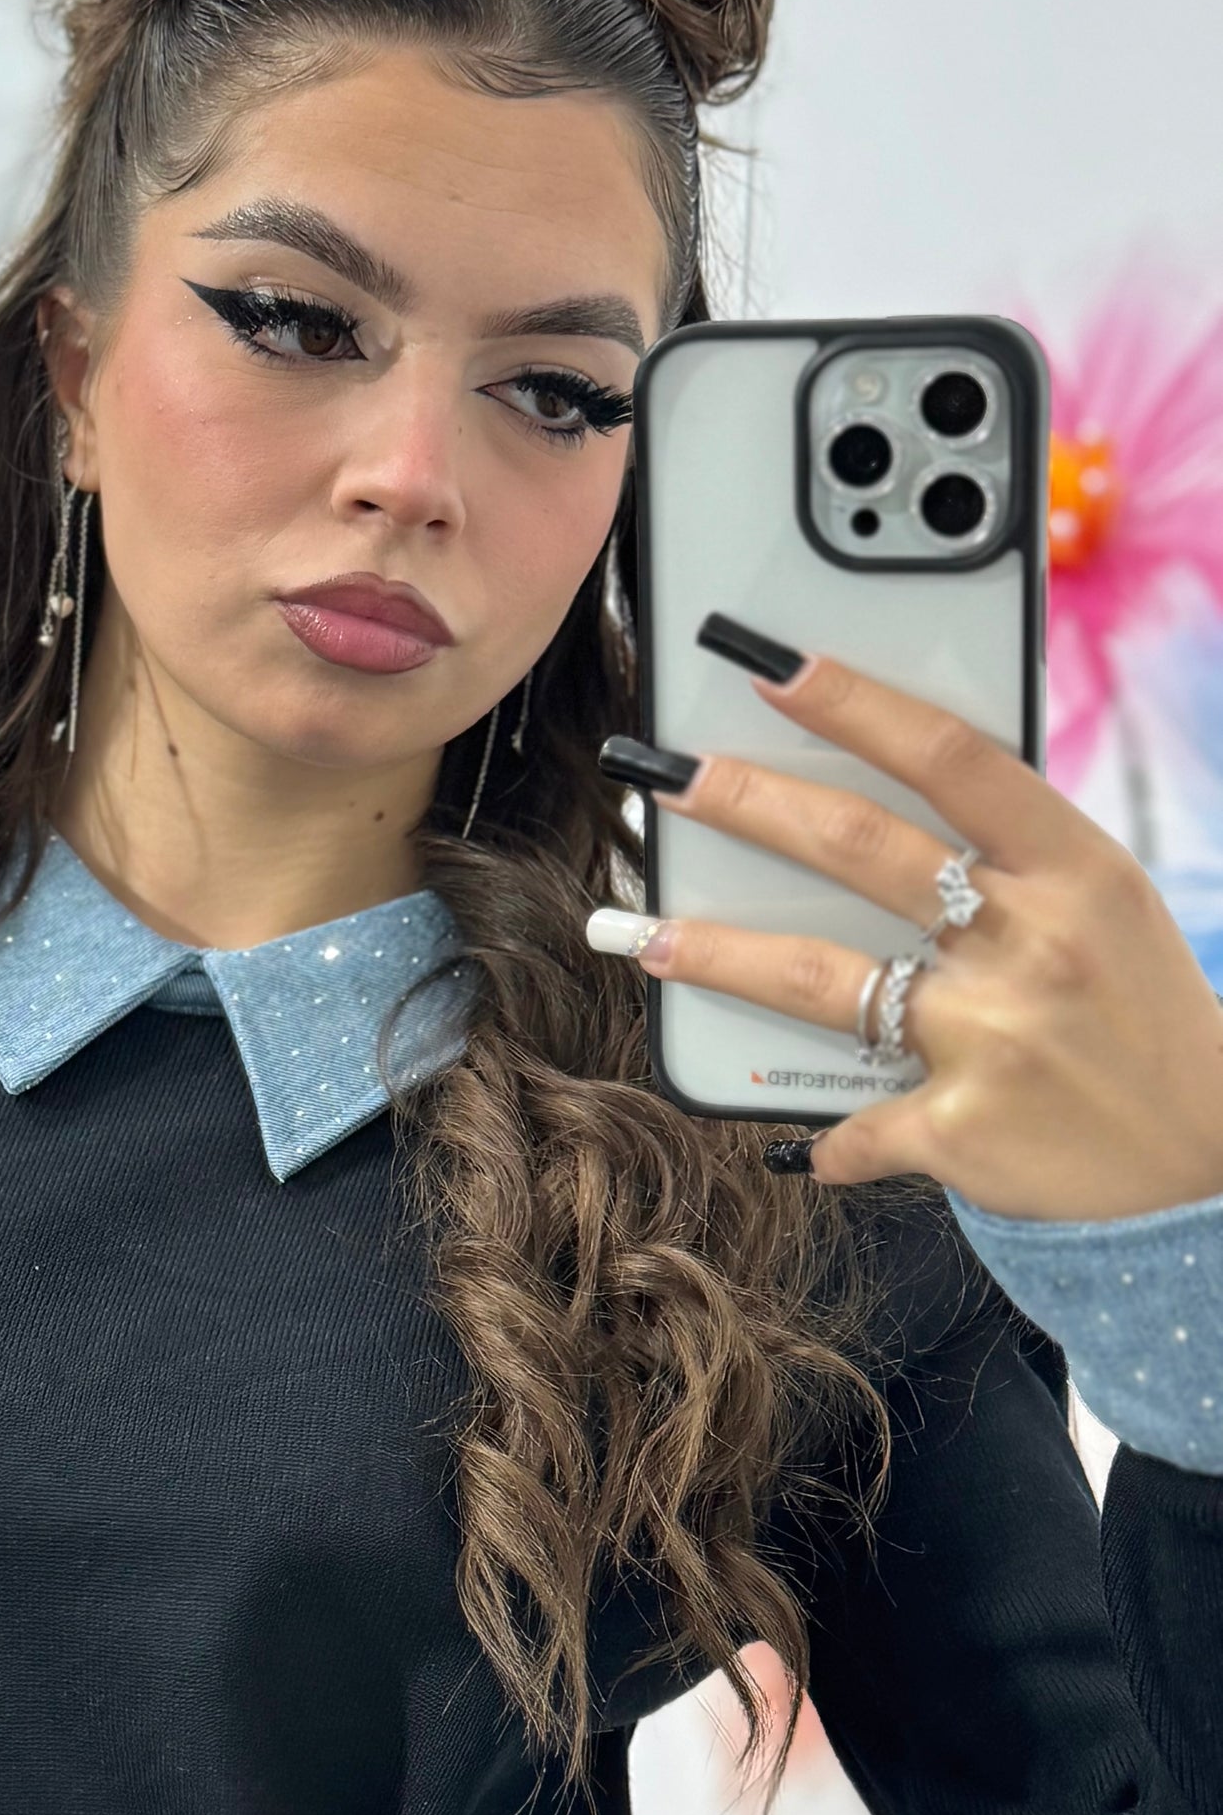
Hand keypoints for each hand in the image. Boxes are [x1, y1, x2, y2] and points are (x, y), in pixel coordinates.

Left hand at [592, 634, 1222, 1221]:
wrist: (1212, 1147)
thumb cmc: (1134, 1002)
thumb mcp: (1099, 899)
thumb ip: (1004, 846)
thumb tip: (871, 781)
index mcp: (1074, 868)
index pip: (950, 759)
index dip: (855, 705)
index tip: (769, 667)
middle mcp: (1030, 942)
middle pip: (859, 849)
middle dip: (745, 803)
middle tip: (662, 777)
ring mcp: (992, 1037)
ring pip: (818, 979)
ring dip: (717, 952)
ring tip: (647, 936)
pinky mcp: (962, 1130)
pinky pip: (854, 1124)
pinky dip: (821, 1136)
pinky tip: (790, 1138)